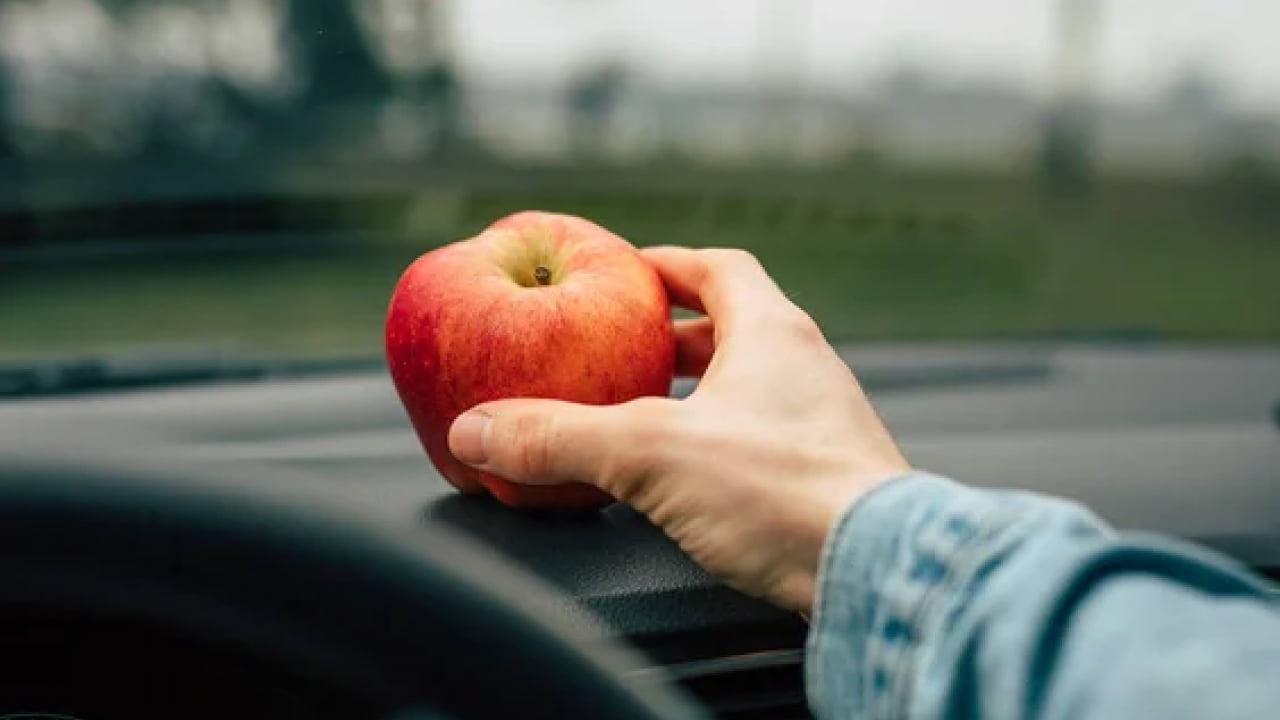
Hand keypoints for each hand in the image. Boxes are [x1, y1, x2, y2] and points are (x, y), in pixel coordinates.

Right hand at [448, 247, 909, 611]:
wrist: (876, 572)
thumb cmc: (782, 492)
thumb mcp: (649, 454)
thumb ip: (559, 438)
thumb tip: (477, 431)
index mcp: (772, 332)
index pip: (719, 269)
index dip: (667, 265)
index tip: (625, 272)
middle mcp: (806, 367)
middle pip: (734, 326)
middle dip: (671, 337)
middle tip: (620, 349)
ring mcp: (824, 422)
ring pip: (750, 386)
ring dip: (697, 393)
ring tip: (645, 415)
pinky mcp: (829, 476)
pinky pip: (763, 438)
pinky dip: (719, 442)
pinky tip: (691, 477)